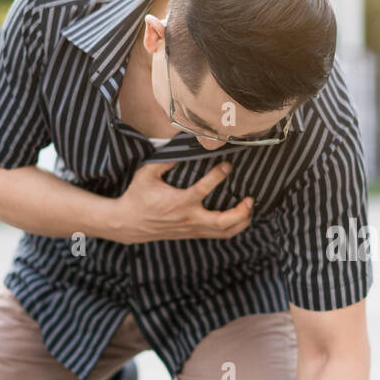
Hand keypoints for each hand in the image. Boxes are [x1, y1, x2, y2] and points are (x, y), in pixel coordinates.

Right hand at [105, 161, 253, 243]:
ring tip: (249, 208)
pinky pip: (219, 236)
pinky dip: (234, 228)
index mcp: (179, 202)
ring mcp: (193, 229)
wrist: (129, 223)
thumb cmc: (138, 196)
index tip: (227, 165)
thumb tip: (184, 144)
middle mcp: (189, 218)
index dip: (218, 175)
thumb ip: (166, 159)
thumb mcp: (147, 173)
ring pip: (224, 232)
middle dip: (241, 211)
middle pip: (223, 221)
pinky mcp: (193, 234)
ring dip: (242, 221)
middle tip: (250, 198)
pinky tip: (241, 218)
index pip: (204, 189)